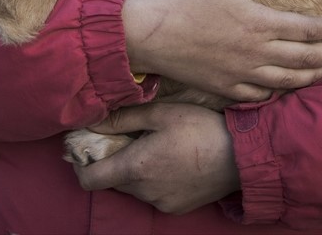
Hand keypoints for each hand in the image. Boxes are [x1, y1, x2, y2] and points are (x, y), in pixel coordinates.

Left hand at [72, 103, 238, 213]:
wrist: (241, 156)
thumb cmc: (200, 129)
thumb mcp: (161, 113)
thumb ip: (123, 118)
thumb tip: (93, 122)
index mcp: (135, 167)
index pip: (89, 179)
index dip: (80, 165)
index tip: (83, 149)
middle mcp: (144, 192)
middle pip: (111, 181)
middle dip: (110, 162)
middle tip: (122, 139)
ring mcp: (161, 203)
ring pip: (133, 188)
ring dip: (133, 171)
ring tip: (151, 147)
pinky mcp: (176, 208)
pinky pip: (152, 195)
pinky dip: (152, 180)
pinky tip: (169, 161)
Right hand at [122, 0, 321, 101]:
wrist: (148, 33)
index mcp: (258, 23)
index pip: (305, 29)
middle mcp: (256, 52)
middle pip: (303, 58)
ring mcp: (241, 73)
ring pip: (287, 80)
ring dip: (311, 77)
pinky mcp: (224, 87)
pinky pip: (260, 95)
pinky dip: (278, 94)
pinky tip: (284, 90)